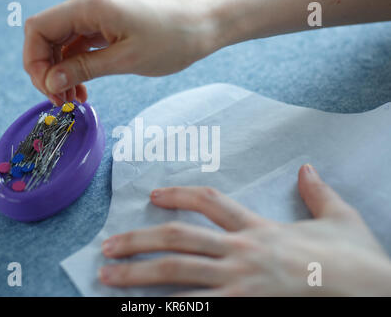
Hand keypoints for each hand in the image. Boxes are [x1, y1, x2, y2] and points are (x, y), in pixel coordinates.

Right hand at [23, 0, 216, 105]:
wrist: (204, 23)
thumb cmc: (173, 38)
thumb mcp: (126, 59)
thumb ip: (84, 68)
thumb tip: (51, 81)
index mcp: (89, 5)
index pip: (38, 29)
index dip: (35, 62)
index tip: (49, 91)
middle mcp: (88, 5)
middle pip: (47, 36)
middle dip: (47, 70)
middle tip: (60, 101)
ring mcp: (97, 15)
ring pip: (62, 43)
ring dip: (61, 72)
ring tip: (73, 99)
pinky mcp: (106, 25)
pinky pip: (79, 44)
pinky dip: (76, 66)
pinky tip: (83, 87)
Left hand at [99, 164, 390, 295]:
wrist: (370, 292)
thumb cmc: (354, 261)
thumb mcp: (341, 218)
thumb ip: (318, 193)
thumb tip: (308, 169)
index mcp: (259, 228)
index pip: (210, 201)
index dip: (179, 194)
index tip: (153, 194)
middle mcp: (242, 252)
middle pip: (178, 239)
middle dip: (139, 240)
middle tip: (107, 245)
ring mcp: (239, 284)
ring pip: (178, 274)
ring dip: (139, 276)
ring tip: (108, 275)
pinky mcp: (243, 310)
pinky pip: (195, 310)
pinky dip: (167, 309)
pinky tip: (143, 309)